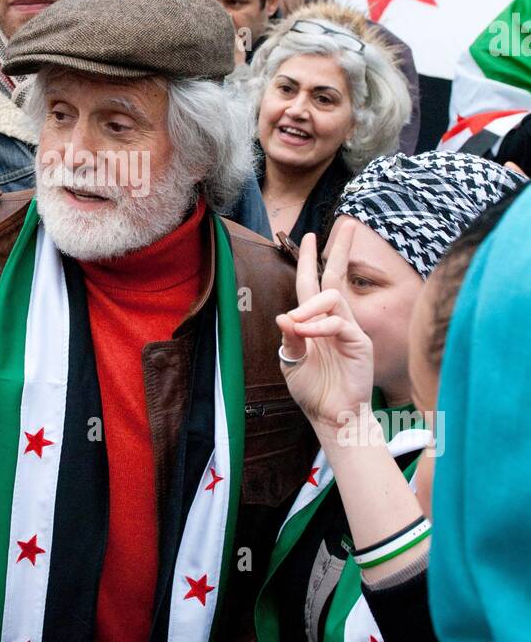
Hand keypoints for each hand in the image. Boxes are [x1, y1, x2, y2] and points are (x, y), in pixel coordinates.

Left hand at [276, 226, 374, 438]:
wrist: (332, 417)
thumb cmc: (314, 391)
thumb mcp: (292, 363)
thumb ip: (289, 339)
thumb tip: (284, 315)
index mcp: (316, 322)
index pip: (313, 284)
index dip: (310, 260)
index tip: (309, 236)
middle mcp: (335, 320)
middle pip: (336, 276)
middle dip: (340, 249)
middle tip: (346, 224)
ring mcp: (349, 330)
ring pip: (333, 296)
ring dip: (309, 306)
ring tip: (296, 324)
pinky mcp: (359, 343)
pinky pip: (339, 323)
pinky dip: (320, 326)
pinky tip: (308, 335)